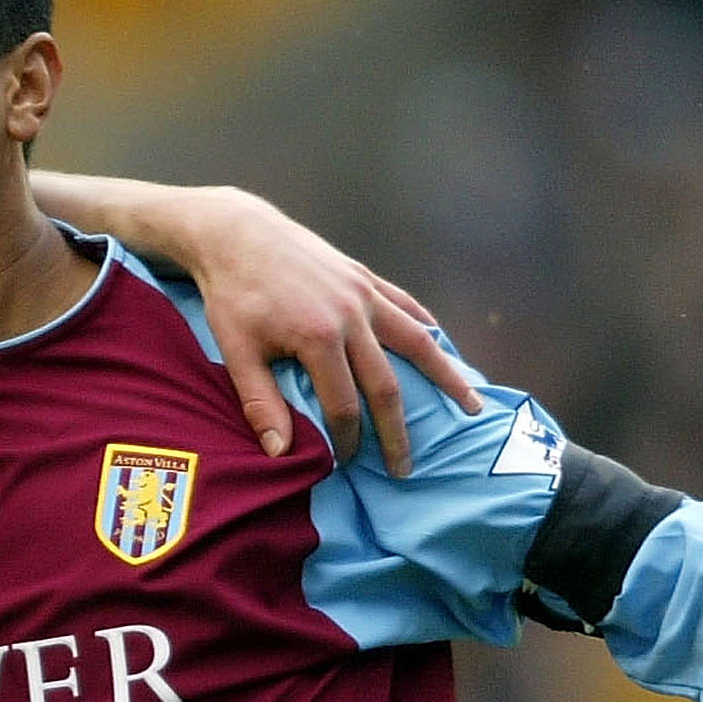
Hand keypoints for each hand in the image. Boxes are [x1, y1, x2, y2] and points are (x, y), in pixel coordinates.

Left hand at [174, 188, 478, 476]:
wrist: (237, 235)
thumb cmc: (231, 296)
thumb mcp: (237, 352)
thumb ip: (260, 402)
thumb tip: (278, 452)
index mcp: (319, 338)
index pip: (344, 404)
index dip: (347, 437)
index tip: (348, 461)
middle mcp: (352, 316)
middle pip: (386, 384)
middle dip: (397, 430)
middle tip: (406, 466)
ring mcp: (363, 294)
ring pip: (416, 342)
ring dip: (445, 377)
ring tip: (470, 405)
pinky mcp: (365, 277)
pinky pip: (406, 306)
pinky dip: (427, 329)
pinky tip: (441, 347)